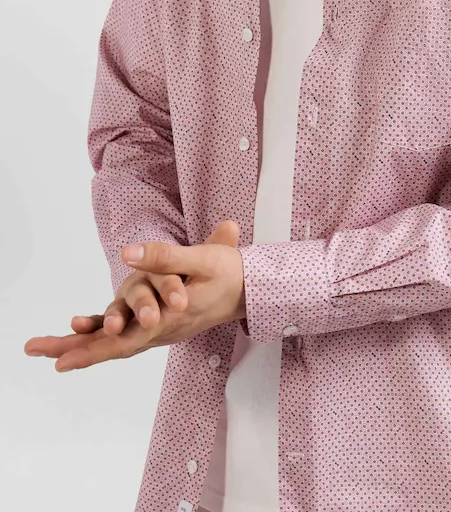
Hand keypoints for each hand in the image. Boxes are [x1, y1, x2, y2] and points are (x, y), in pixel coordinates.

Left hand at [24, 219, 245, 371]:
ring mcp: (159, 329)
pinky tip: (78, 326)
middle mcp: (161, 331)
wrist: (252, 288)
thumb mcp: (202, 258)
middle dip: (74, 350)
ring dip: (81, 344)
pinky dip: (101, 330)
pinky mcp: (159, 323)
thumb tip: (126, 253)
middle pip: (112, 347)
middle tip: (36, 349)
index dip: (92, 349)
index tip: (60, 360)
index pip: (125, 340)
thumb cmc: (229, 272)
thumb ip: (165, 256)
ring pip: (115, 342)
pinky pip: (126, 332)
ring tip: (45, 345)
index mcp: (170, 319)